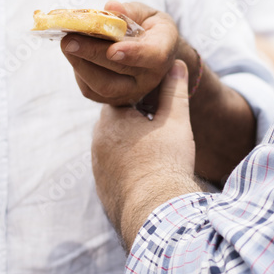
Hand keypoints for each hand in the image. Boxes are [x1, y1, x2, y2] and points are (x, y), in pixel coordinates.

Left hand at [62, 1, 191, 107]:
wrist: (155, 55)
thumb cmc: (150, 30)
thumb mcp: (148, 14)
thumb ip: (131, 11)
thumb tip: (110, 6)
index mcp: (163, 50)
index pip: (153, 56)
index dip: (134, 53)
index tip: (113, 49)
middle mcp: (150, 77)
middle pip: (121, 71)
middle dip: (92, 54)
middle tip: (69, 39)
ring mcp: (132, 92)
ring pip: (103, 86)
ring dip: (80, 64)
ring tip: (66, 43)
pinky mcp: (113, 100)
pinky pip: (91, 90)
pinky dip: (78, 71)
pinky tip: (73, 53)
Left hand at [93, 60, 199, 246]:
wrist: (154, 210)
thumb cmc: (166, 161)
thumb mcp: (175, 121)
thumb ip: (174, 90)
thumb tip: (176, 63)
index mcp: (112, 119)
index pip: (124, 99)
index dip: (142, 102)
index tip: (157, 108)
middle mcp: (98, 141)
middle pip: (119, 124)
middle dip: (136, 125)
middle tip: (160, 131)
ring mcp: (98, 167)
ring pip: (116, 149)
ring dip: (132, 149)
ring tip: (156, 155)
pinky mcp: (103, 189)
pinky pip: (115, 172)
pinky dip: (129, 170)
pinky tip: (148, 176)